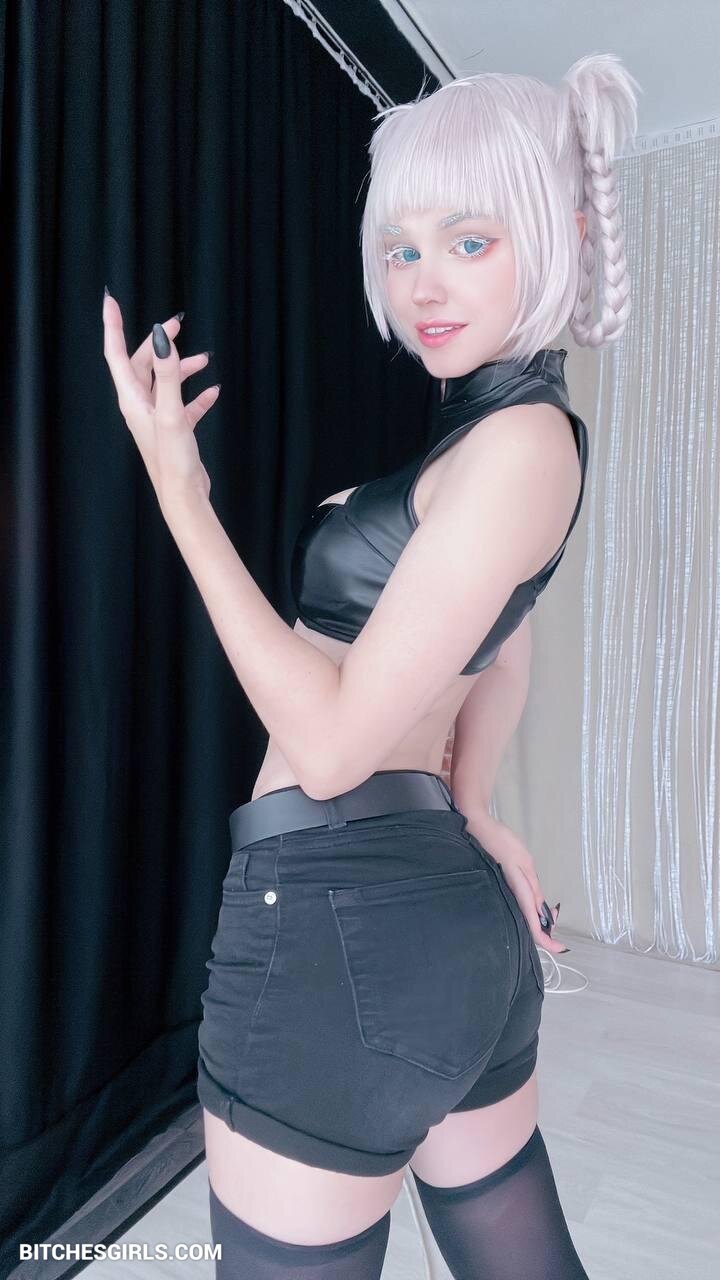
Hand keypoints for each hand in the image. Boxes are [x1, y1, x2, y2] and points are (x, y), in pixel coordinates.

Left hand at [102, 292, 217, 508]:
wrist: (183, 495)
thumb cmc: (172, 459)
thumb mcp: (171, 412)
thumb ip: (168, 373)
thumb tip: (162, 336)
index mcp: (132, 399)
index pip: (116, 354)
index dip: (113, 326)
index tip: (111, 301)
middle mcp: (139, 407)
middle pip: (142, 364)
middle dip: (159, 343)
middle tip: (178, 324)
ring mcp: (156, 418)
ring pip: (165, 383)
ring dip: (182, 368)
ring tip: (205, 360)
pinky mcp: (173, 431)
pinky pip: (183, 405)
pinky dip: (196, 395)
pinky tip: (213, 392)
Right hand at [465, 813, 564, 955]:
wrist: (479, 829)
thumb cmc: (502, 843)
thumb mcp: (526, 862)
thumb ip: (533, 887)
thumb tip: (541, 910)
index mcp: (517, 893)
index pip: (533, 926)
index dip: (547, 941)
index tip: (560, 948)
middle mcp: (508, 897)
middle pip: (528, 926)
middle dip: (546, 929)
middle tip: (556, 916)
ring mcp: (503, 893)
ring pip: (522, 917)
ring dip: (538, 919)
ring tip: (550, 911)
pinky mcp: (500, 888)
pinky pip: (517, 907)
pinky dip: (529, 911)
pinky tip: (534, 905)